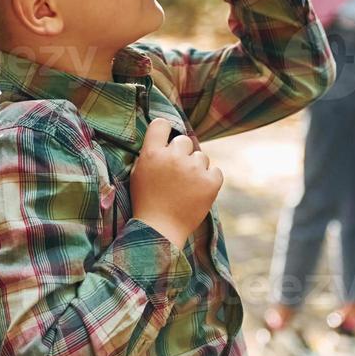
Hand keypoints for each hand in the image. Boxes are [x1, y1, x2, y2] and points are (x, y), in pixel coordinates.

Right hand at [130, 118, 222, 248]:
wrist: (159, 231)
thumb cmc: (146, 202)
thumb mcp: (139, 173)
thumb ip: (151, 153)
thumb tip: (166, 138)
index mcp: (152, 153)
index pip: (161, 124)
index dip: (164, 131)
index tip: (166, 139)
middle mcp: (173, 157)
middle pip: (184, 141)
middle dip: (181, 154)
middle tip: (176, 174)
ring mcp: (194, 169)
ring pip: (201, 156)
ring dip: (196, 168)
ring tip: (186, 187)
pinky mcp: (211, 182)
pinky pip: (215, 171)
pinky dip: (209, 180)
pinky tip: (198, 192)